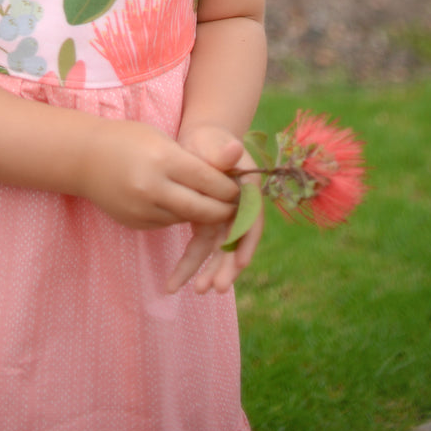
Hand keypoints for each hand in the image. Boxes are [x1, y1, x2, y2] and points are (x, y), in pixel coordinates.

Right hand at [77, 119, 239, 230]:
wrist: (83, 157)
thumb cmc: (127, 139)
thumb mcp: (161, 137)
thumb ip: (195, 156)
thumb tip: (235, 166)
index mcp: (162, 159)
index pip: (208, 180)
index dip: (228, 187)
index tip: (239, 187)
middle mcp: (152, 186)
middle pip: (201, 208)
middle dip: (222, 209)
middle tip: (233, 205)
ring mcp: (141, 208)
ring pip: (186, 218)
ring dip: (200, 213)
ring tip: (210, 203)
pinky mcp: (135, 222)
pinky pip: (166, 223)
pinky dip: (177, 215)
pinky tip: (178, 203)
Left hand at [165, 126, 263, 293]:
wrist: (198, 142)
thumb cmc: (209, 140)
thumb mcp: (215, 142)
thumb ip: (222, 150)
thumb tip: (234, 150)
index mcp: (248, 189)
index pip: (252, 218)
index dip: (246, 241)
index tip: (240, 263)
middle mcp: (239, 208)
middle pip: (236, 241)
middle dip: (227, 266)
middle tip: (216, 288)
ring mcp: (222, 217)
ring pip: (218, 250)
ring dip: (209, 270)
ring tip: (197, 290)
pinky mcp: (205, 222)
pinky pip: (201, 247)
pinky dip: (193, 263)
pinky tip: (178, 280)